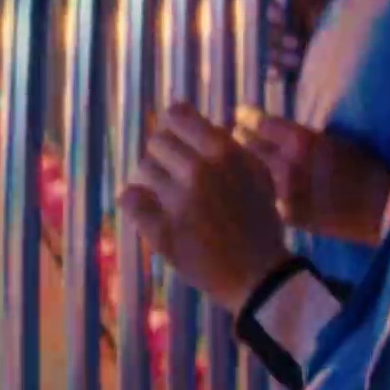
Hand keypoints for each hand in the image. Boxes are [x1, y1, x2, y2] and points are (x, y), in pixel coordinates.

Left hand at [118, 103, 291, 312]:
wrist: (257, 274)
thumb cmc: (259, 220)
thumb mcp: (257, 172)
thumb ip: (227, 145)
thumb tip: (195, 125)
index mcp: (223, 151)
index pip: (176, 115)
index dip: (174, 127)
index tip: (178, 142)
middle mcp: (199, 170)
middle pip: (157, 142)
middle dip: (165, 156)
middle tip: (174, 175)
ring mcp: (178, 202)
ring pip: (143, 170)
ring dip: (153, 181)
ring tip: (167, 197)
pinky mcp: (162, 231)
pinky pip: (130, 199)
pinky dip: (136, 202)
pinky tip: (148, 209)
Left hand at [233, 107, 389, 245]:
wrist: (380, 209)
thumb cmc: (363, 166)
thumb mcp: (330, 139)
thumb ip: (296, 135)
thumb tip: (268, 130)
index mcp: (299, 141)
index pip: (256, 122)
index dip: (245, 117)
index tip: (241, 115)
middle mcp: (285, 166)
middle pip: (244, 146)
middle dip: (239, 139)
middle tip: (235, 135)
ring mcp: (283, 194)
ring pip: (249, 174)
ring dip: (244, 166)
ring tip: (239, 162)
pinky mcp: (287, 215)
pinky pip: (262, 196)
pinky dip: (257, 190)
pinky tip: (254, 188)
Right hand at [265, 0, 335, 77]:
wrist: (359, 47)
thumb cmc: (342, 19)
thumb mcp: (325, 4)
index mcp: (292, 11)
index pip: (272, 10)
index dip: (274, 13)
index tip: (281, 15)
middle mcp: (286, 29)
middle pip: (269, 33)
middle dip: (279, 38)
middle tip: (295, 42)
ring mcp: (287, 50)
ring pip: (271, 52)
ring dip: (280, 56)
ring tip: (297, 59)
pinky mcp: (291, 68)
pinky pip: (276, 71)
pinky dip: (276, 72)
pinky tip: (277, 75)